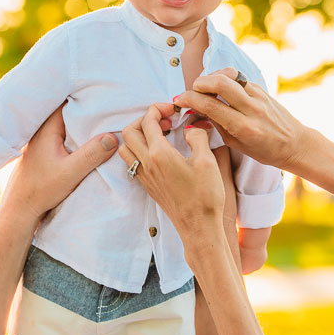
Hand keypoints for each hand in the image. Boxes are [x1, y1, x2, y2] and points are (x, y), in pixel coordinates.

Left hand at [2, 106, 118, 222]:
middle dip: (87, 106)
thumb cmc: (41, 191)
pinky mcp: (44, 152)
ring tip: (104, 116)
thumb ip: (91, 154)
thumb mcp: (70, 173)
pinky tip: (89, 136)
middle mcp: (41, 131)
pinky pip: (64, 134)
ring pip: (65, 123)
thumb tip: (113, 137)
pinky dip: (76, 132)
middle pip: (67, 110)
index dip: (86, 96)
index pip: (67, 101)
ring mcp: (42, 141)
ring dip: (82, 121)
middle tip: (109, 102)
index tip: (104, 93)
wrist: (19, 210)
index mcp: (46, 130)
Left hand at [118, 103, 226, 241]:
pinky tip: (158, 151)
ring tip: (159, 134)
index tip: (173, 108)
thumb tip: (191, 126)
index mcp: (160, 154)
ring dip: (138, 135)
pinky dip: (139, 149)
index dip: (158, 108)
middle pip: (129, 131)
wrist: (198, 226)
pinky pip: (132, 162)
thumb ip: (197, 137)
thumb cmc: (205, 195)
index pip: (148, 121)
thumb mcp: (207, 161)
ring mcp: (145, 176)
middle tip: (165, 119)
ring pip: (126, 147)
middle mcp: (147, 164)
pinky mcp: (147, 185)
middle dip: (144, 119)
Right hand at [175, 68, 306, 171]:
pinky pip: (238, 78)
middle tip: (192, 90)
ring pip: (229, 74)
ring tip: (205, 88)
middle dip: (199, 82)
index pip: (210, 105)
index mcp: (244, 127)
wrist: (295, 144)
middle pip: (220, 82)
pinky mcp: (262, 89)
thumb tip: (196, 109)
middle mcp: (252, 109)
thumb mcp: (236, 144)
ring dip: (211, 77)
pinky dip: (225, 79)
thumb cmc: (264, 150)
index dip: (190, 99)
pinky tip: (220, 89)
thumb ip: (216, 125)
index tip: (180, 100)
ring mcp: (259, 96)